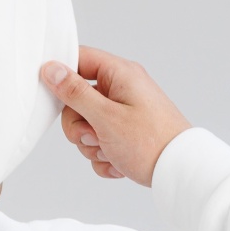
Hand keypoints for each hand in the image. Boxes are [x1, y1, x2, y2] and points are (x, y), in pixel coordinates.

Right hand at [40, 47, 190, 185]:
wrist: (178, 171)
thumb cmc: (150, 142)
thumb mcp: (105, 116)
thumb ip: (75, 92)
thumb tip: (51, 69)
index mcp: (120, 74)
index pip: (79, 59)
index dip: (61, 75)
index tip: (54, 96)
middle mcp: (122, 90)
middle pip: (77, 101)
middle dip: (79, 126)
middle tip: (95, 136)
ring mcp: (123, 113)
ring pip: (85, 126)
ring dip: (92, 145)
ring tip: (112, 150)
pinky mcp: (124, 134)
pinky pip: (99, 144)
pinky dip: (104, 156)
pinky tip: (118, 161)